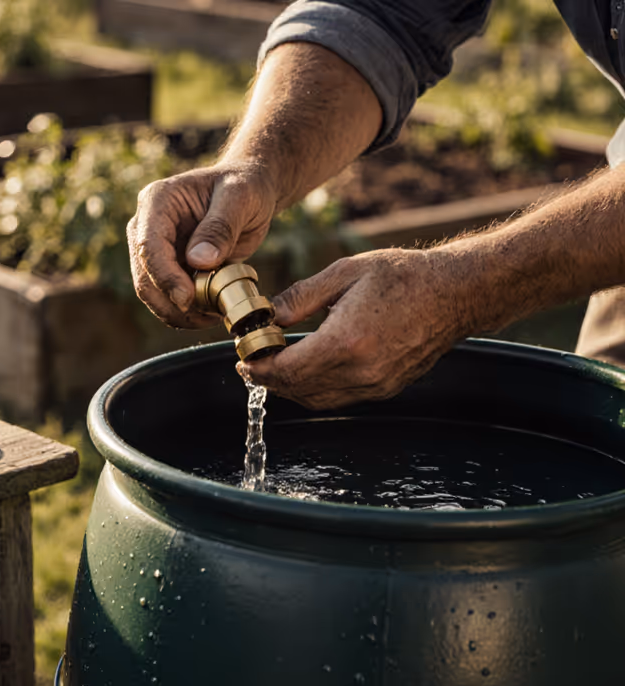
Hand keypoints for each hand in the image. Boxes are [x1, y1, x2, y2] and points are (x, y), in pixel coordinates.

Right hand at [127, 161, 281, 328]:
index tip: (187, 299)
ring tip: (213, 316)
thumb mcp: (241, 198)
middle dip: (172, 302)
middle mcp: (146, 226)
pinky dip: (187, 313)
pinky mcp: (168, 268)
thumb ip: (220, 227)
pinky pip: (168, 298)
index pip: (148, 246)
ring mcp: (154, 250)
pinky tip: (211, 313)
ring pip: (153, 293)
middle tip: (207, 316)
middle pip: (145, 276)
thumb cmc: (245, 186)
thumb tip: (198, 262)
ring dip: (179, 313)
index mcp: (157, 201)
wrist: (249, 192)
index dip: (164, 276)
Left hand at [240, 249, 475, 408]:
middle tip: (251, 365)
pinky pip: (339, 398)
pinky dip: (315, 390)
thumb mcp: (344, 273)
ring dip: (290, 388)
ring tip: (272, 369)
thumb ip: (301, 297)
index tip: (243, 360)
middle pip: (298, 390)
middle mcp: (361, 371)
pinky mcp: (386, 389)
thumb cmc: (403, 276)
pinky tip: (305, 371)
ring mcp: (376, 385)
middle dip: (269, 381)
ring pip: (318, 399)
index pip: (287, 370)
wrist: (456, 293)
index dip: (259, 370)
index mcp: (346, 342)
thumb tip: (269, 316)